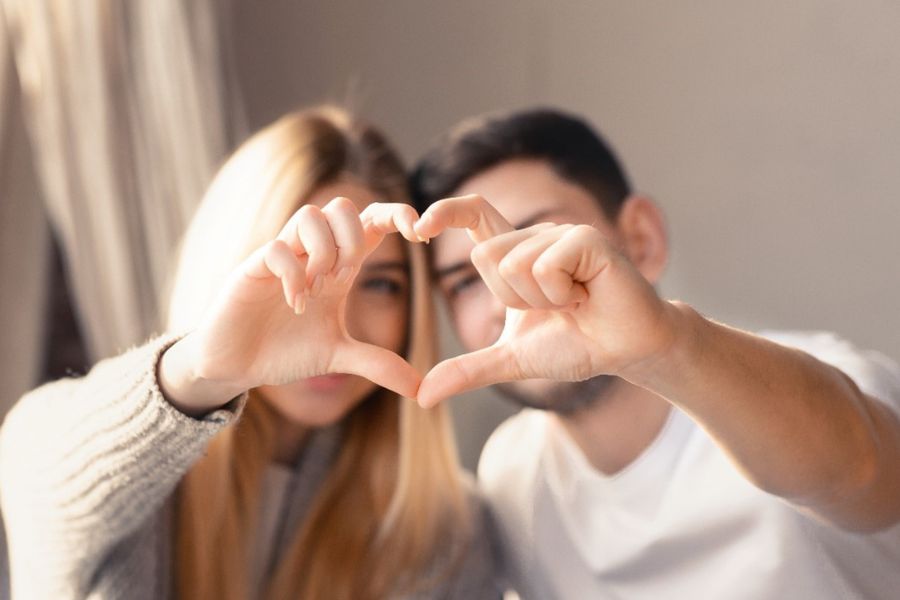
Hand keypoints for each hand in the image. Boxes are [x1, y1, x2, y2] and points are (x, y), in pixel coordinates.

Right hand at [161, 198, 422, 413]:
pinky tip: (296, 304)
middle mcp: (310, 255)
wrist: (235, 366)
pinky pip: (277, 249)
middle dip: (354, 236)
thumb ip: (377, 364)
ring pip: (309, 215)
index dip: (396, 216)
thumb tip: (420, 387)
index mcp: (336, 268)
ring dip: (324, 251)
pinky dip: (294, 275)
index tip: (421, 235)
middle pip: (342, 207)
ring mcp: (280, 257)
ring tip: (318, 289)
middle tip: (346, 275)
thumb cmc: (284, 351)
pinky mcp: (252, 269)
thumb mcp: (338, 358)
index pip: (370, 223)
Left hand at [413, 195, 679, 406]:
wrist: (626, 350)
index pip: (473, 214)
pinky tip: (586, 296)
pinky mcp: (585, 238)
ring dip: (541, 300)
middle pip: (485, 256)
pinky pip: (544, 266)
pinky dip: (561, 294)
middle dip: (512, 299)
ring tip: (573, 303)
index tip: (417, 228)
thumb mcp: (512, 359)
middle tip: (553, 308)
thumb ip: (468, 370)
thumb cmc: (576, 345)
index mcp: (515, 253)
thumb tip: (422, 397)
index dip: (444, 212)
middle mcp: (535, 235)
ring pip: (513, 265)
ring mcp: (561, 233)